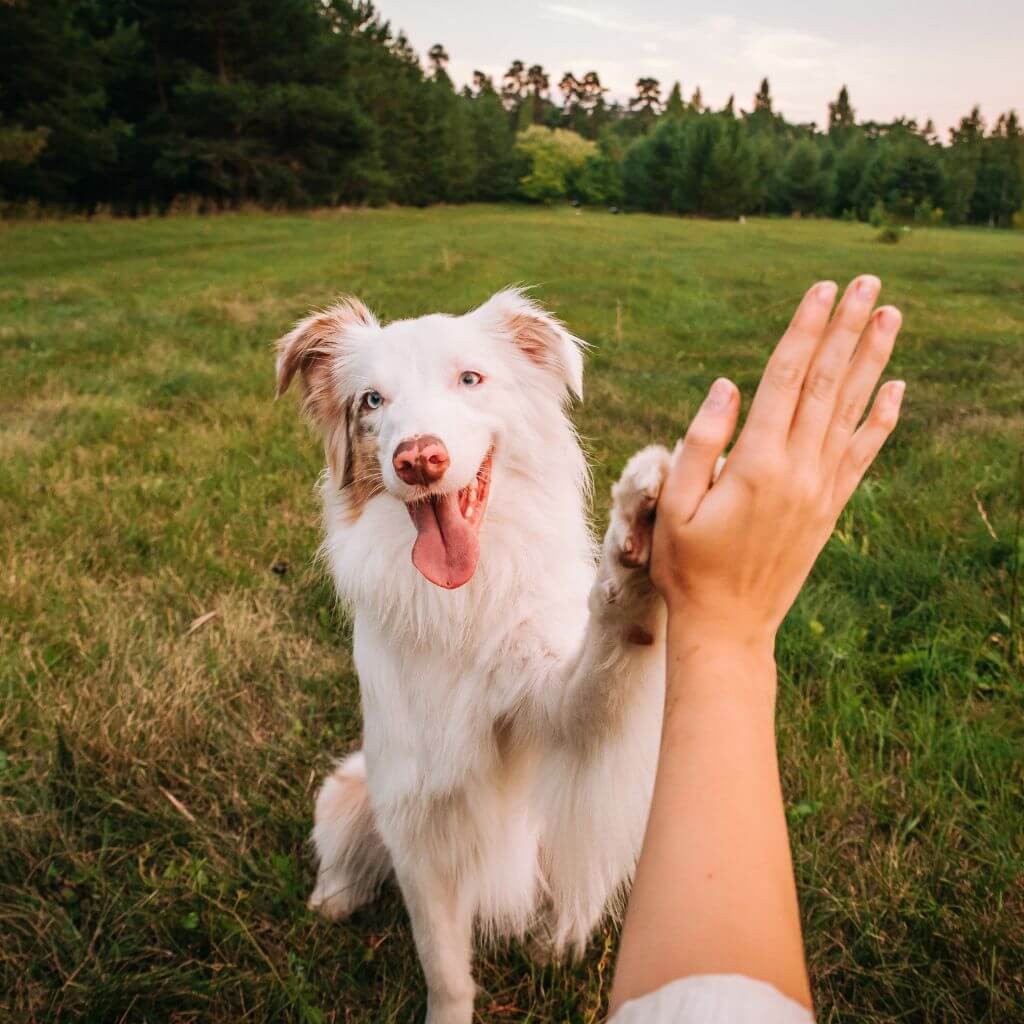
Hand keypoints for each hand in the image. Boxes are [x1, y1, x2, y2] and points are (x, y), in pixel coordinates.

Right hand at [651, 276, 903, 652]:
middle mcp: (799, 469)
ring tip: (890, 316)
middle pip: (827, 383)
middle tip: (868, 283)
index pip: (786, 379)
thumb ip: (700, 442)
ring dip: (872, 360)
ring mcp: (821, 489)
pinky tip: (896, 389)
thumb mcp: (674, 505)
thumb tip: (728, 386)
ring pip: (851, 410)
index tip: (822, 289)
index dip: (805, 330)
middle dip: (847, 328)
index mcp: (756, 464)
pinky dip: (882, 419)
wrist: (729, 625)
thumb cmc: (687, 566)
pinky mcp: (830, 507)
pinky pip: (863, 454)